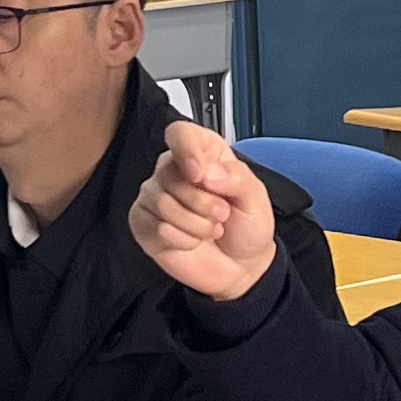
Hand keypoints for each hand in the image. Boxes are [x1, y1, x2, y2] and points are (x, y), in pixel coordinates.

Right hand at [127, 119, 276, 300]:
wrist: (242, 266)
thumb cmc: (247, 226)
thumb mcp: (256, 198)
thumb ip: (237, 178)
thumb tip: (207, 172)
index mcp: (203, 153)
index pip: (180, 133)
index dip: (187, 150)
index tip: (200, 174)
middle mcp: (174, 170)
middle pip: (169, 174)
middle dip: (202, 203)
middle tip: (222, 214)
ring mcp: (154, 197)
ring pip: (162, 204)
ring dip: (196, 225)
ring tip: (210, 229)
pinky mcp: (144, 224)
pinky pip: (156, 229)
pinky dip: (183, 240)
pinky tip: (192, 241)